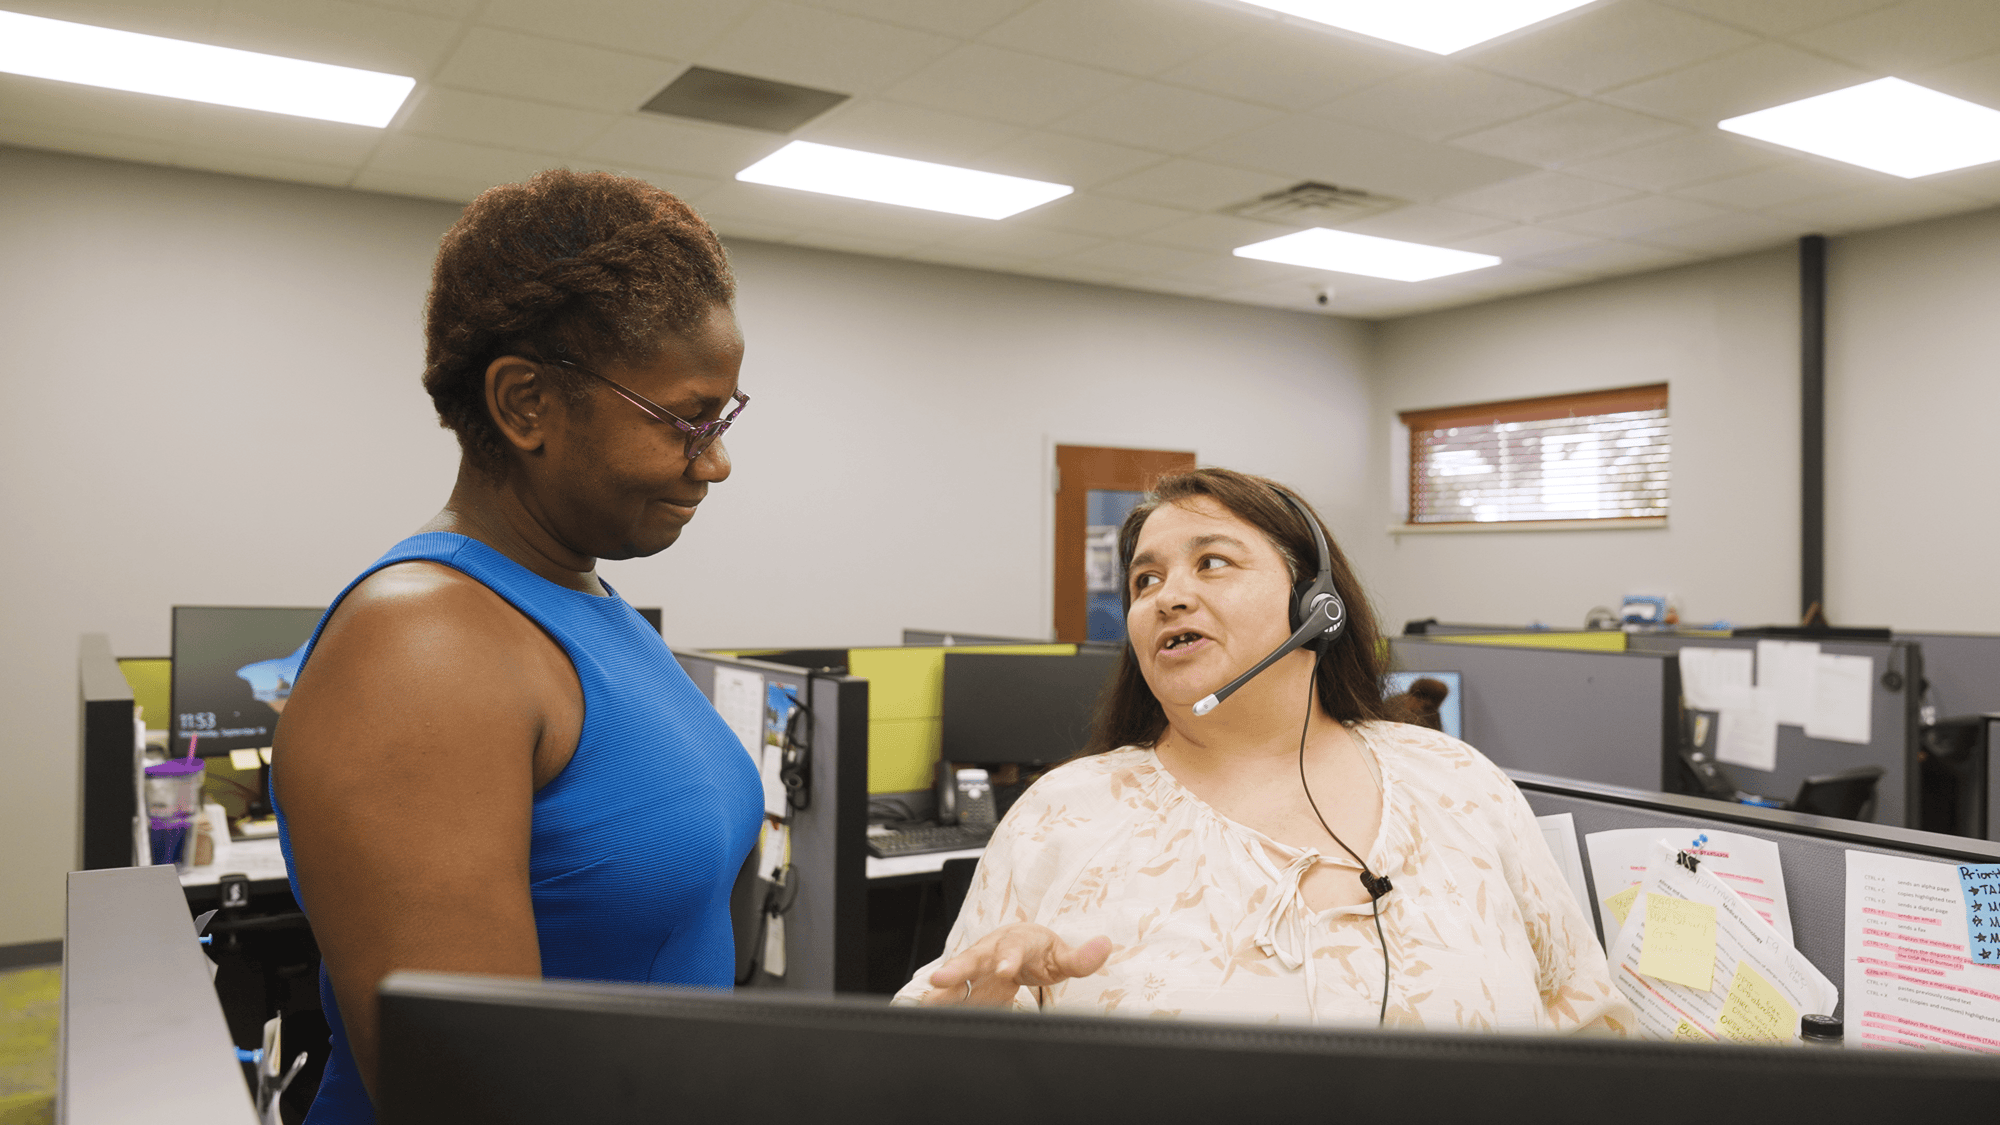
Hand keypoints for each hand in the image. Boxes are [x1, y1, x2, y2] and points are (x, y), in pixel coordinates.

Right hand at [921, 923, 1111, 1006]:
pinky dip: (939, 1004)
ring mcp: (976, 968)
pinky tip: (926, 1014)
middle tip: (941, 979)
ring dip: (941, 990)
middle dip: (957, 968)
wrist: (1019, 947)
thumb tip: (1105, 946)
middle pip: (973, 958)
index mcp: (1017, 942)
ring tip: (926, 1002)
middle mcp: (991, 951)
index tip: (1004, 970)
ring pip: (956, 977)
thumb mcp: (1063, 955)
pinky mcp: (967, 986)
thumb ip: (1082, 957)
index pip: (1013, 948)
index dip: (1008, 958)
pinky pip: (951, 995)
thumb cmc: (1040, 951)